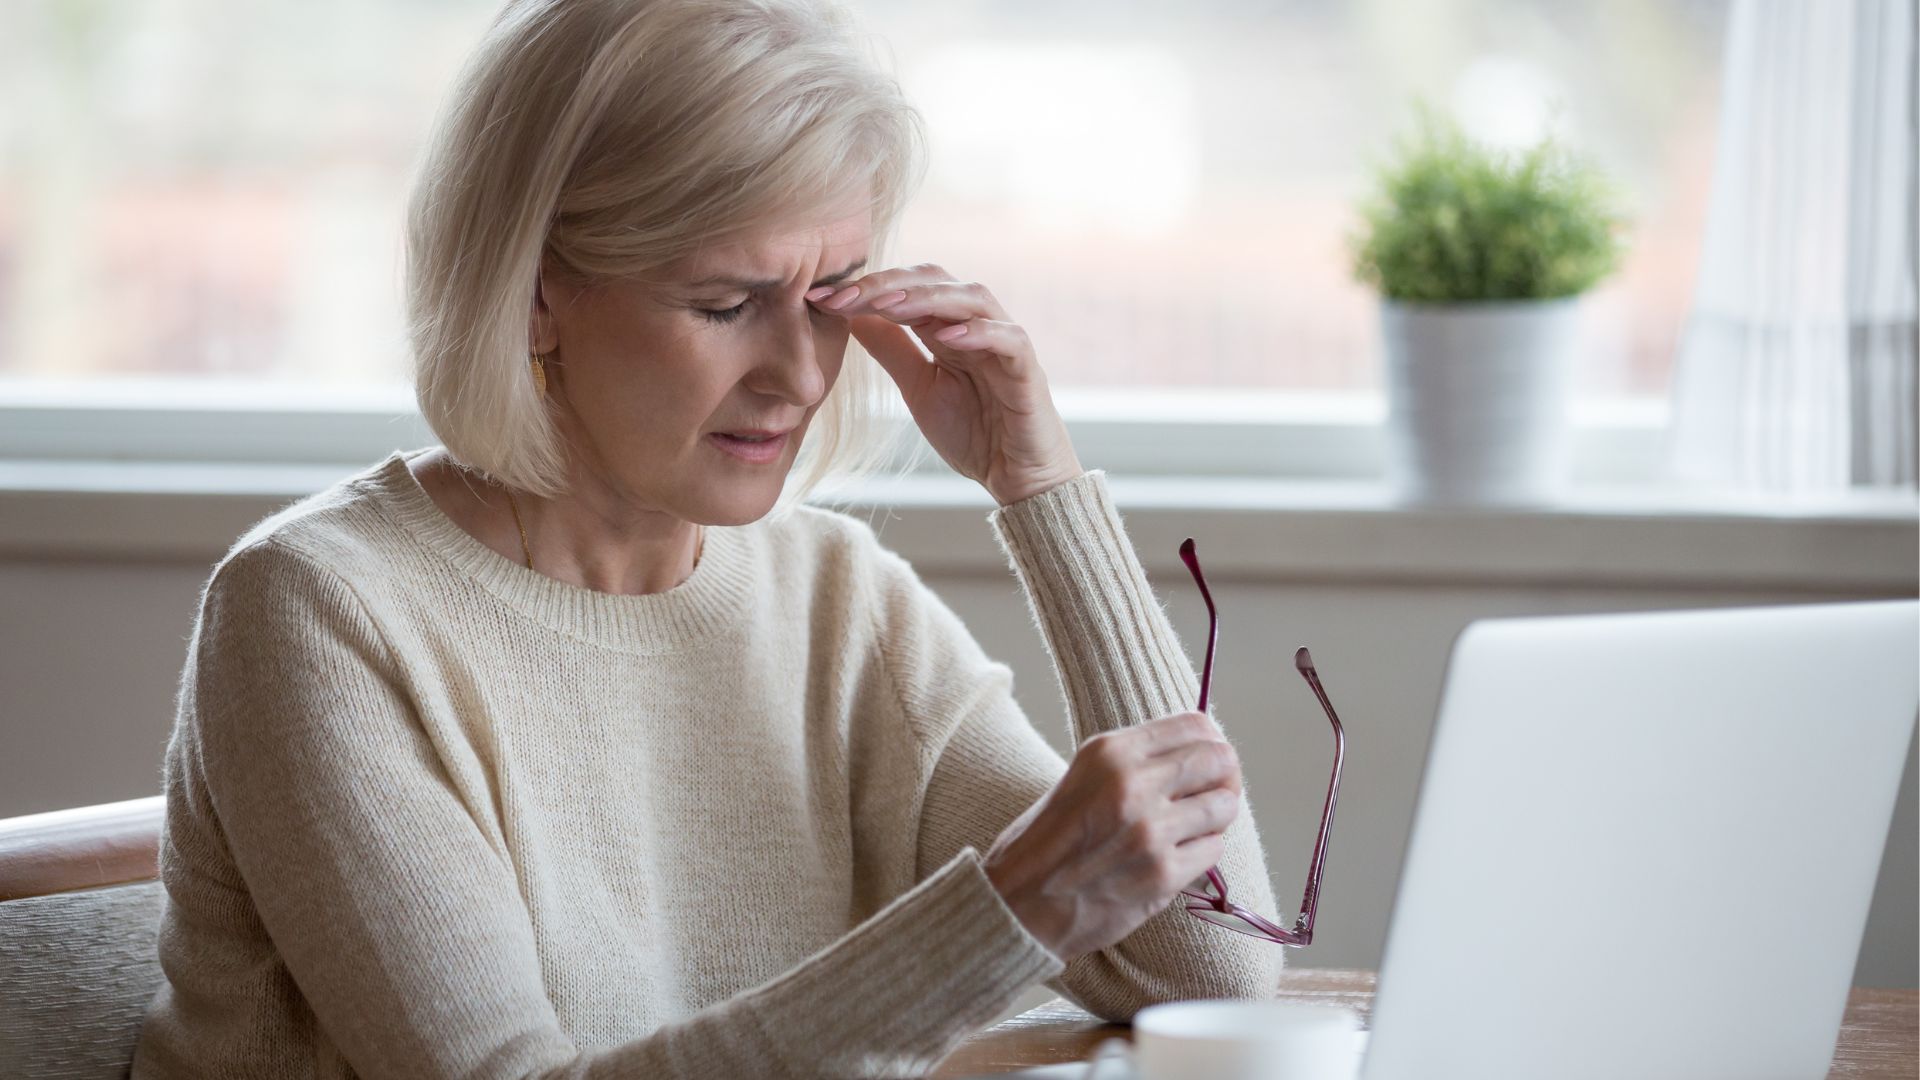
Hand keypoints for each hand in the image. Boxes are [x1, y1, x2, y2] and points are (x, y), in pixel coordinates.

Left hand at [806, 263, 1083, 505]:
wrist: (1016, 479)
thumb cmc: (975, 432)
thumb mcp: (919, 388)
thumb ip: (892, 350)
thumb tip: (852, 315)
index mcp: (948, 328)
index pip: (907, 288)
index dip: (866, 288)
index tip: (819, 298)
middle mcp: (977, 325)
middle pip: (936, 281)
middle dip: (887, 284)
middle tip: (843, 295)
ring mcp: (1005, 343)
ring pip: (971, 298)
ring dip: (927, 298)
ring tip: (888, 305)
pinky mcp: (1028, 370)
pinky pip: (1009, 338)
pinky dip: (980, 332)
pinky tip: (947, 336)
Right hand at [981, 712, 1243, 961]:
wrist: (1020, 903)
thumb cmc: (1050, 840)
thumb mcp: (1085, 776)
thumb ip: (1137, 761)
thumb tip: (1200, 751)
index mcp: (1110, 752)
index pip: (1195, 725)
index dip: (1211, 741)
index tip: (1209, 759)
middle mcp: (1132, 784)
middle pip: (1219, 760)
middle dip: (1224, 776)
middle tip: (1213, 791)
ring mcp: (1150, 831)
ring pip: (1224, 806)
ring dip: (1216, 816)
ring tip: (1194, 826)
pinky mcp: (1162, 874)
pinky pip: (1213, 850)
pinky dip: (1203, 852)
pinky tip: (1177, 856)